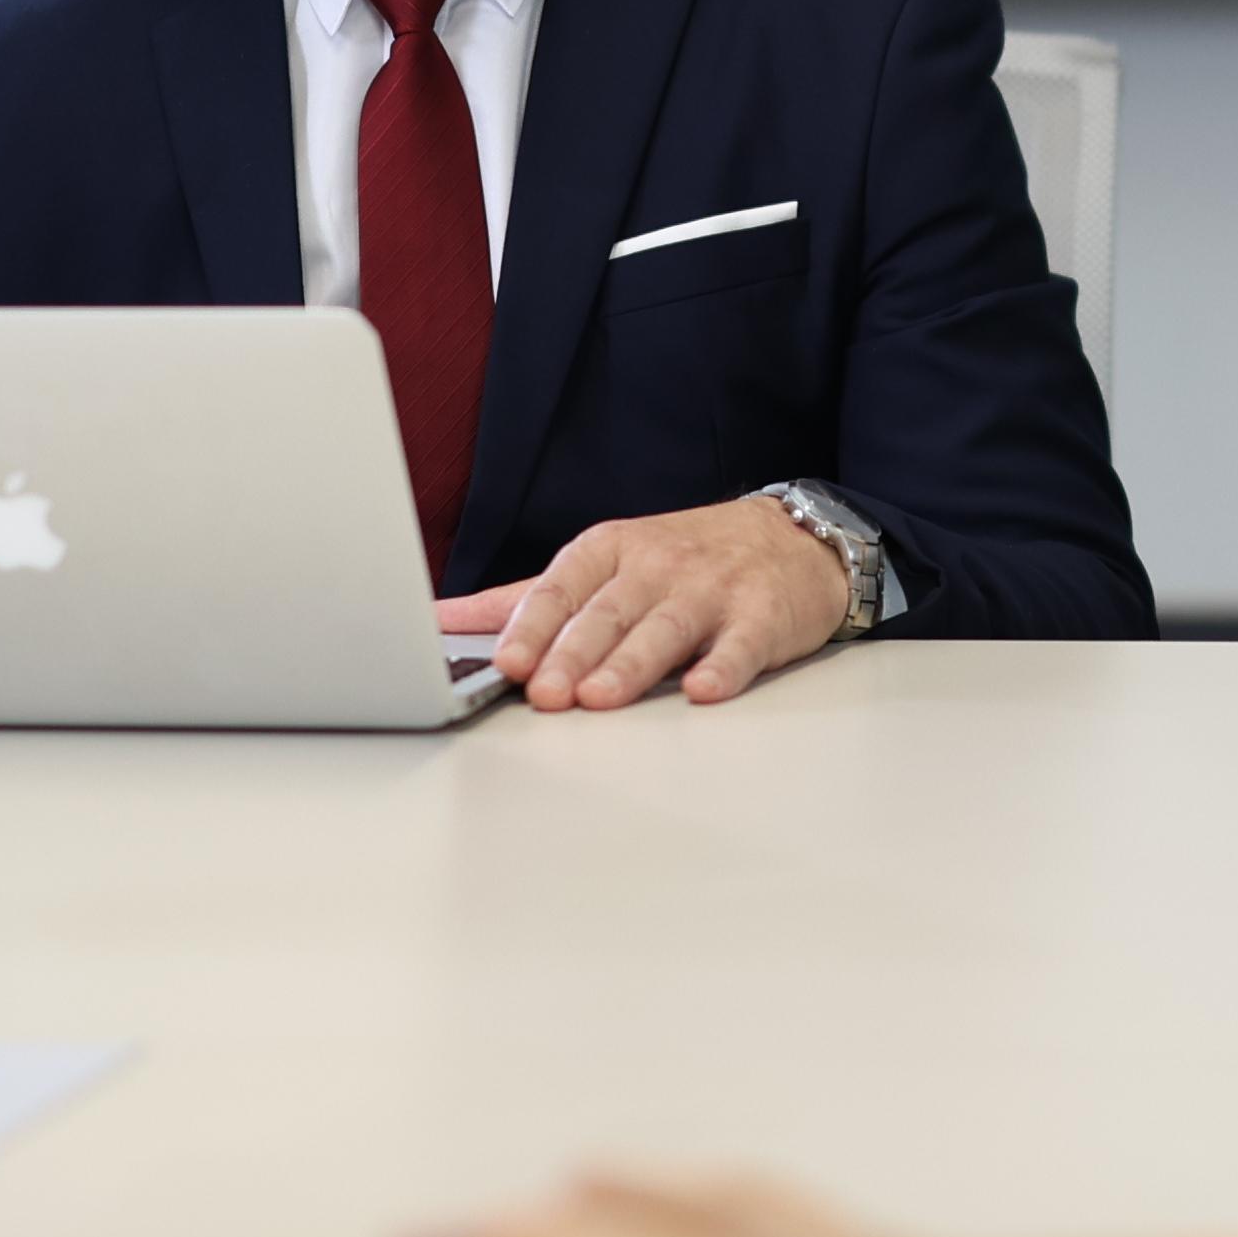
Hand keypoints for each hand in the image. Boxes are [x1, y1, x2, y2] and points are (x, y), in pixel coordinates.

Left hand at [438, 495, 853, 711]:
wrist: (795, 539)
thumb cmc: (689, 560)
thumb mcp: (604, 564)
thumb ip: (526, 597)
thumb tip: (443, 621)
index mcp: (611, 550)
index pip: (562, 586)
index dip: (532, 626)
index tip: (505, 661)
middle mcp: (658, 565)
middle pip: (608, 613)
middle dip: (573, 653)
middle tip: (545, 693)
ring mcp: (712, 590)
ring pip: (665, 628)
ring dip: (631, 665)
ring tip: (601, 697)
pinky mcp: (762, 617)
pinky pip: (740, 644)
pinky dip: (723, 666)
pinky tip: (704, 689)